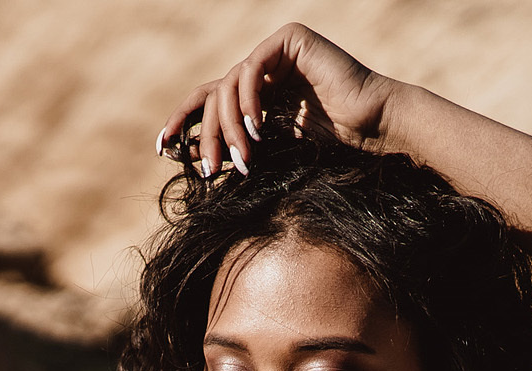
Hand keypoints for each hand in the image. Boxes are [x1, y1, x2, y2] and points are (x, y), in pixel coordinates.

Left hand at [155, 25, 403, 176]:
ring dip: (229, 127)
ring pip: (228, 86)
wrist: (371, 128)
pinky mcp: (289, 40)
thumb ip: (236, 144)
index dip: (181, 121)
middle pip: (213, 95)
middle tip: (209, 170)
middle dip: (207, 136)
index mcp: (254, 91)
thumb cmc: (328, 145)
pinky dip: (248, 102)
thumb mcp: (270, 149)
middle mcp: (260, 68)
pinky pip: (251, 69)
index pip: (207, 100)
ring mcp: (274, 52)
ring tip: (243, 160)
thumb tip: (192, 158)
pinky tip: (257, 130)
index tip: (161, 149)